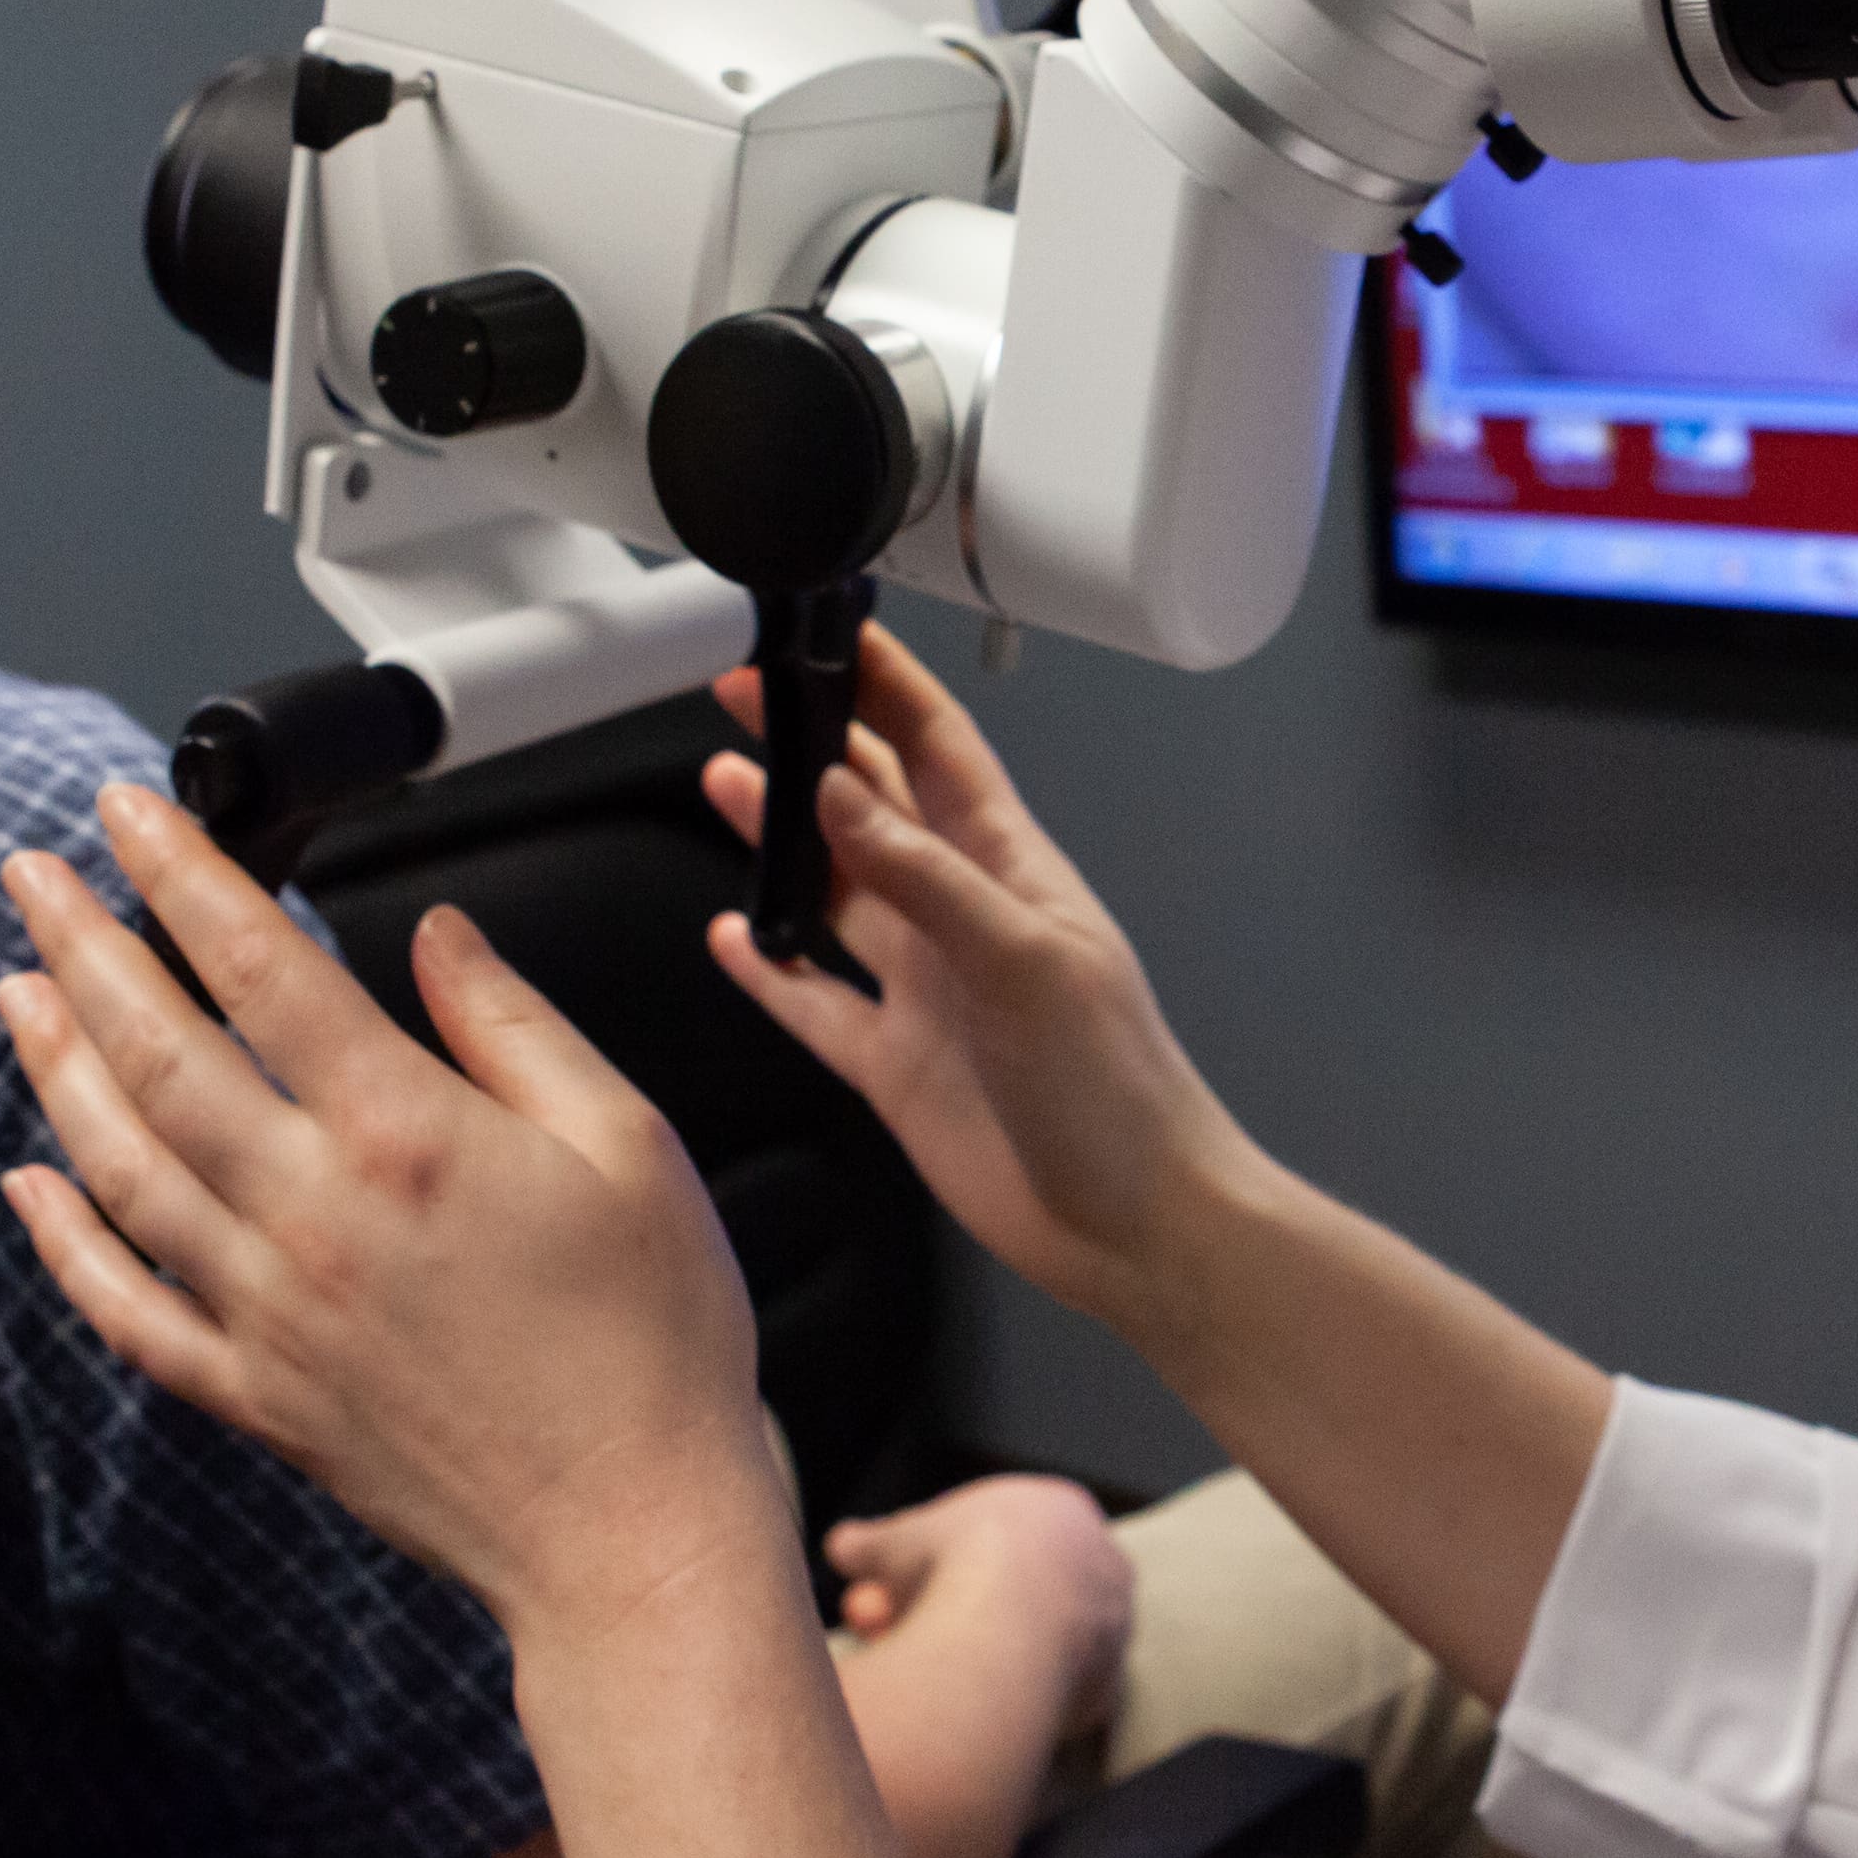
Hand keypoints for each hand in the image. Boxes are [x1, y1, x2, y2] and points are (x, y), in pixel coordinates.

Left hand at [0, 782, 784, 1639]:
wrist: (631, 1530)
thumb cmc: (655, 1343)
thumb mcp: (629, 1142)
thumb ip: (515, 1026)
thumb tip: (437, 934)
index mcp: (409, 1137)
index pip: (258, 967)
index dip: (182, 874)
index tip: (132, 811)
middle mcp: (314, 1218)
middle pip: (156, 1055)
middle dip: (81, 948)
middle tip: (30, 874)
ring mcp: (271, 1313)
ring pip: (119, 1168)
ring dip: (54, 1069)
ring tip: (15, 990)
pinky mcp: (260, 1395)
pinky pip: (127, 1312)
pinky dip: (64, 1245)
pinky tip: (31, 1185)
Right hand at [697, 629, 1265, 1333]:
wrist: (1135, 1226)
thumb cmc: (1121, 1093)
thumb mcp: (1027, 962)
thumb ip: (931, 879)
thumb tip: (845, 801)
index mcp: (1011, 872)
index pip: (938, 749)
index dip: (884, 686)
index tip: (830, 632)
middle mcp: (963, 919)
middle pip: (871, 808)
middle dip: (813, 743)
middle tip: (744, 692)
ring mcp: (927, 991)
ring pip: (837, 895)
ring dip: (781, 841)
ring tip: (723, 783)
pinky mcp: (896, 1066)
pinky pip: (818, 1003)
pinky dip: (773, 970)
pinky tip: (736, 937)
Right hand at [826, 1473, 1134, 1737]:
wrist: (1002, 1629)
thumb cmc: (949, 1566)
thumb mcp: (890, 1542)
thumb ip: (870, 1542)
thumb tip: (843, 1546)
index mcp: (1061, 1509)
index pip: (986, 1541)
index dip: (921, 1567)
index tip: (877, 1593)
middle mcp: (1100, 1566)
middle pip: (1002, 1595)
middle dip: (928, 1612)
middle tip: (872, 1629)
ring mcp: (1111, 1631)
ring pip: (1020, 1646)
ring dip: (957, 1654)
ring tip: (897, 1664)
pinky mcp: (1104, 1693)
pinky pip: (1038, 1698)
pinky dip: (992, 1700)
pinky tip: (948, 1706)